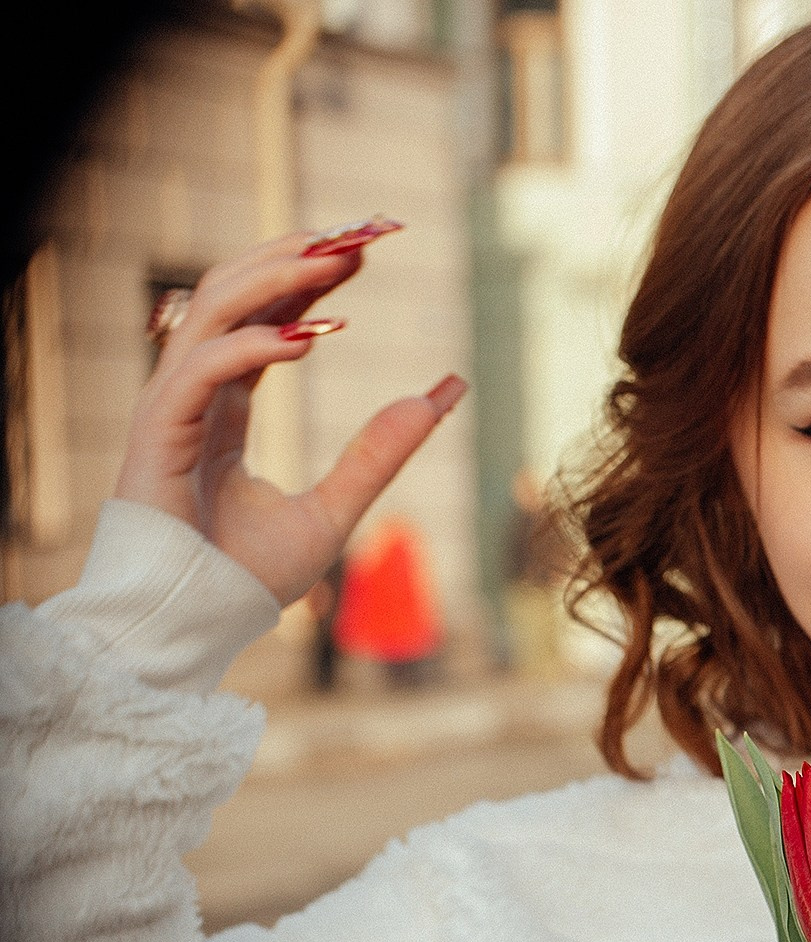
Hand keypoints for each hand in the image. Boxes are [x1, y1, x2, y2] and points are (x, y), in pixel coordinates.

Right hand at [114, 223, 466, 607]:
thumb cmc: (244, 581)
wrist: (192, 631)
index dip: (309, 275)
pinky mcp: (156, 437)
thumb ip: (382, 452)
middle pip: (233, 293)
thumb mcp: (335, 510)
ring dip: (273, 278)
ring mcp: (169, 411)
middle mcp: (193, 395)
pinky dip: (250, 347)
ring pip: (208, 312)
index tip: (368, 246)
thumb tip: (446, 391)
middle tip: (363, 232)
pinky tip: (307, 338)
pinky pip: (198, 372)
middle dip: (294, 254)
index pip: (263, 316)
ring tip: (337, 258)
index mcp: (225, 406)